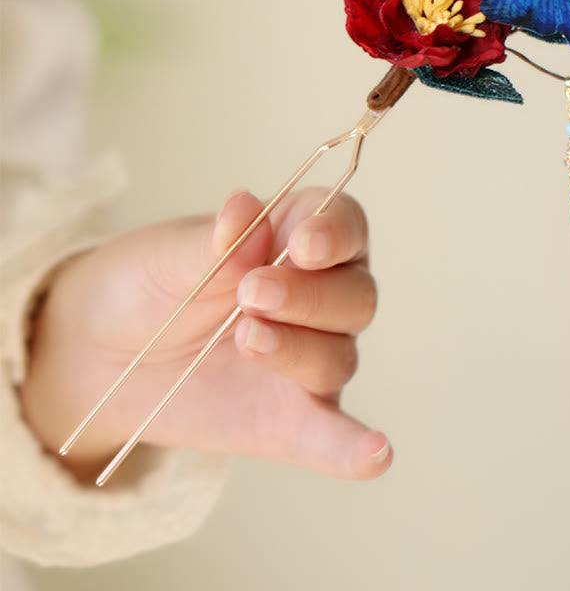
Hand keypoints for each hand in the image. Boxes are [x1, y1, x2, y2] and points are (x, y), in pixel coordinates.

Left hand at [19, 189, 390, 482]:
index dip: (335, 233)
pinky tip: (375, 455)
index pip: (345, 226)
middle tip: (249, 294)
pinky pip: (332, 436)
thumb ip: (213, 242)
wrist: (100, 353)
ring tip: (245, 339)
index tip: (303, 244)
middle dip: (310, 295)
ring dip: (299, 350)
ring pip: (341, 355)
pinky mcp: (291, 419)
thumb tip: (244, 208)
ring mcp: (308, 360)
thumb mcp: (166, 255)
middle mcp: (319, 298)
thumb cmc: (144, 285)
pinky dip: (356, 448)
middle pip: (356, 295)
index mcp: (298, 238)